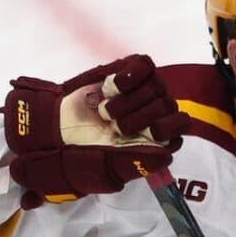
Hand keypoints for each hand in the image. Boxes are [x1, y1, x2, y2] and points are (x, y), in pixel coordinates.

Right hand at [2, 55, 186, 199]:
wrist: (55, 130)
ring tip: (105, 110)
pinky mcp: (126, 72)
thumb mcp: (104, 171)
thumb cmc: (83, 153)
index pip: (180, 125)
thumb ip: (127, 169)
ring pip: (156, 86)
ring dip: (130, 99)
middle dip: (140, 116)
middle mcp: (153, 113)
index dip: (165, 128)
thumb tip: (163, 155)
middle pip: (167, 105)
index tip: (144, 135)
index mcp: (157, 138)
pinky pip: (143, 65)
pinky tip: (114, 84)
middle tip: (113, 124)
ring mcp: (141, 90)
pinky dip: (131, 73)